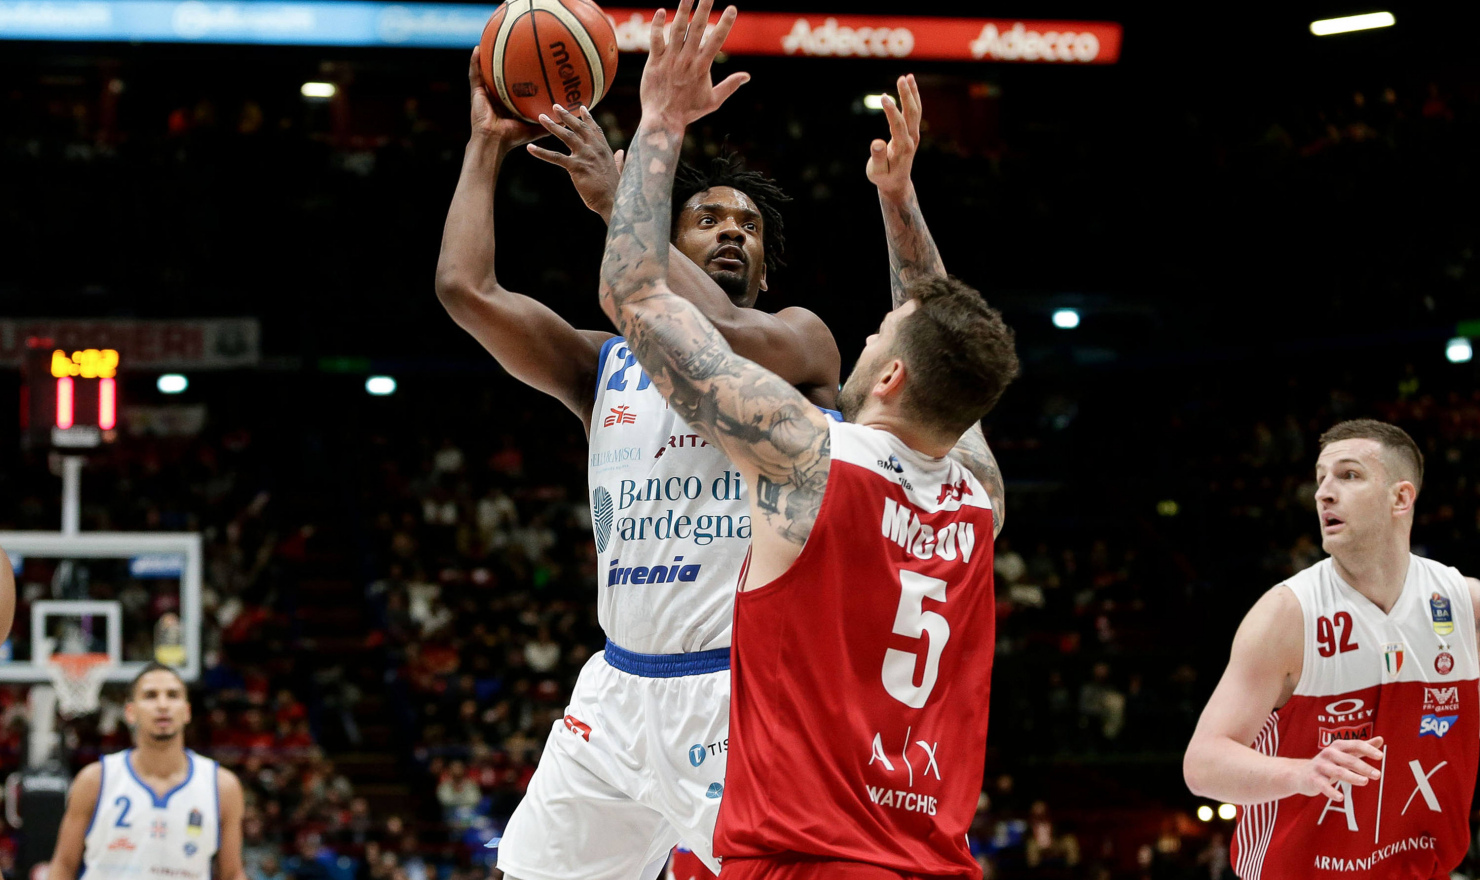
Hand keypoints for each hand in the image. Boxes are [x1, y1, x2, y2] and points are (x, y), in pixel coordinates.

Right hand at [467, 47, 544, 149]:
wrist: (494, 141)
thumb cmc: (512, 137)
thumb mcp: (534, 127)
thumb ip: (548, 121)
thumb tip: (566, 116)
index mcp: (508, 104)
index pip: (514, 86)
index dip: (520, 74)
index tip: (528, 60)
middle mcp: (496, 96)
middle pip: (500, 75)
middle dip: (504, 61)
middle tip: (511, 45)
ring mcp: (485, 94)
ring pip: (485, 71)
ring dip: (487, 57)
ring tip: (490, 39)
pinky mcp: (476, 93)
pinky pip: (474, 74)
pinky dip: (475, 62)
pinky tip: (477, 49)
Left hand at [528, 104, 624, 221]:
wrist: (614, 200)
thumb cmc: (616, 190)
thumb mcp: (619, 170)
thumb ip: (619, 160)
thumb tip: (621, 153)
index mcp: (604, 150)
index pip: (595, 129)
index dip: (588, 118)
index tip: (582, 107)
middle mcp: (595, 148)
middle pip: (579, 127)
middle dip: (567, 115)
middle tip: (555, 106)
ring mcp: (585, 156)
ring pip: (566, 136)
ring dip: (553, 126)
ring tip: (541, 117)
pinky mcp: (576, 166)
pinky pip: (555, 157)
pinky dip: (542, 152)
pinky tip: (530, 148)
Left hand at [639, 0, 748, 129]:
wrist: (662, 120)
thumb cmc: (689, 112)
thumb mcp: (714, 101)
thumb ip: (730, 86)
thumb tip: (747, 76)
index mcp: (702, 67)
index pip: (716, 40)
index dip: (725, 23)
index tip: (732, 8)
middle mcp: (686, 59)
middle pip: (697, 28)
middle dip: (704, 8)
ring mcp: (670, 59)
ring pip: (677, 29)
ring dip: (683, 9)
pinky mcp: (654, 61)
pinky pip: (655, 39)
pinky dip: (657, 25)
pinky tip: (661, 11)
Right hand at [866, 73, 922, 201]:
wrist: (896, 183)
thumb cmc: (883, 177)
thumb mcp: (876, 172)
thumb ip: (878, 158)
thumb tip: (877, 143)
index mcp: (902, 148)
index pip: (898, 125)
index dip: (891, 111)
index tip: (884, 97)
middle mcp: (911, 139)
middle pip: (911, 114)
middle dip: (907, 96)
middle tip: (901, 79)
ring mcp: (914, 135)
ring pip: (916, 111)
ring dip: (912, 93)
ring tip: (907, 77)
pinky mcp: (912, 132)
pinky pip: (914, 112)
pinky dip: (913, 98)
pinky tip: (909, 85)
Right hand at [1295, 736, 1383, 800]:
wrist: (1301, 773)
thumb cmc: (1328, 763)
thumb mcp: (1344, 753)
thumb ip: (1361, 747)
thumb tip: (1381, 739)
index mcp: (1337, 746)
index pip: (1354, 745)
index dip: (1367, 749)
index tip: (1380, 756)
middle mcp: (1328, 754)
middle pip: (1349, 760)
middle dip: (1363, 767)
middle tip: (1378, 775)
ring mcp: (1320, 766)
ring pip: (1338, 772)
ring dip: (1352, 777)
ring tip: (1365, 782)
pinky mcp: (1313, 779)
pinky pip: (1323, 785)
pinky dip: (1331, 791)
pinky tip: (1340, 797)